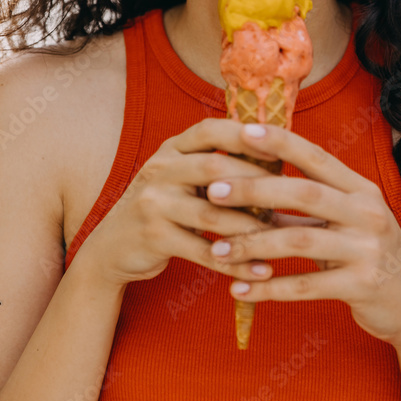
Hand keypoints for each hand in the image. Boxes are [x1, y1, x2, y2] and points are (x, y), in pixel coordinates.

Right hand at [74, 119, 323, 289]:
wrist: (111, 247)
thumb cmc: (163, 208)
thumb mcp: (179, 176)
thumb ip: (214, 163)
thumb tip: (278, 156)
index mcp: (171, 148)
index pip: (211, 129)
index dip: (246, 135)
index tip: (281, 147)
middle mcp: (160, 168)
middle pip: (216, 167)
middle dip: (256, 182)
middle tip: (290, 197)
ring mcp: (153, 201)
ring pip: (213, 214)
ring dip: (251, 228)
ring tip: (281, 239)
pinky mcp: (152, 236)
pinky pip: (203, 251)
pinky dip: (235, 262)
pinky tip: (260, 271)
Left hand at [205, 123, 400, 345]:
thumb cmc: (368, 254)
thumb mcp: (347, 221)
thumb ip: (308, 205)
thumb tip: (253, 183)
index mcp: (361, 189)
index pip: (316, 156)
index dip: (280, 142)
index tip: (242, 131)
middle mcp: (367, 212)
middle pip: (304, 192)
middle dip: (255, 189)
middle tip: (214, 190)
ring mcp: (367, 249)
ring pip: (299, 241)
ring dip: (253, 244)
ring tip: (217, 249)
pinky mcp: (361, 286)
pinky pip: (305, 286)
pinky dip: (269, 288)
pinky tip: (238, 288)